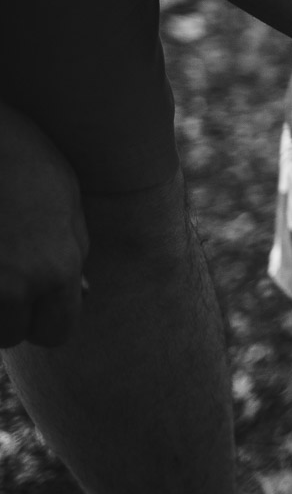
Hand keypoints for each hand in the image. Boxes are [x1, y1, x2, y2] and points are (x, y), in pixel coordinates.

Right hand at [0, 102, 88, 347]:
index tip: (36, 304)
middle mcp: (13, 284)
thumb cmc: (25, 157)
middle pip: (10, 335)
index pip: (56, 333)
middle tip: (5, 274)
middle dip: (7, 315)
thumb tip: (81, 292)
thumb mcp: (66, 201)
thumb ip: (74, 252)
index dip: (45, 319)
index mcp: (57, 269)